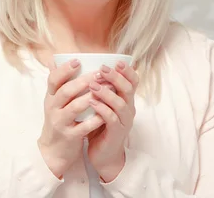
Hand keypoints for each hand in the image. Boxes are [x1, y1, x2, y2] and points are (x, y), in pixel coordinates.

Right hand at [37, 59, 105, 178]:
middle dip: (83, 81)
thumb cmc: (59, 118)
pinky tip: (106, 112)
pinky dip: (95, 119)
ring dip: (91, 97)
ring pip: (75, 107)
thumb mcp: (54, 101)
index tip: (78, 61)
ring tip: (106, 89)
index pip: (53, 80)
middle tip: (99, 73)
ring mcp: (60, 122)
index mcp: (50, 97)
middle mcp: (52, 108)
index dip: (64, 70)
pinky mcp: (70, 136)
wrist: (55, 148)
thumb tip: (54, 59)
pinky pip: (84, 126)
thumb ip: (57, 82)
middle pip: (66, 91)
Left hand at [86, 61, 138, 182]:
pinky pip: (112, 119)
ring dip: (106, 92)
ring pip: (120, 104)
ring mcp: (124, 121)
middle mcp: (128, 109)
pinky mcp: (116, 133)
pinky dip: (102, 109)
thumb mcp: (100, 103)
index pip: (133, 81)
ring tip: (92, 84)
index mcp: (126, 100)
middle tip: (102, 69)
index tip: (116, 61)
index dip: (127, 71)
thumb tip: (80, 66)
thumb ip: (97, 87)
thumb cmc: (99, 124)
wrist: (103, 153)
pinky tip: (91, 102)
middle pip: (128, 89)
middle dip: (116, 77)